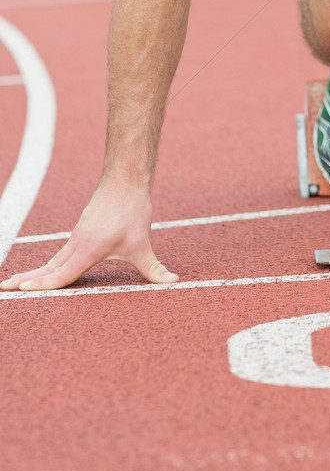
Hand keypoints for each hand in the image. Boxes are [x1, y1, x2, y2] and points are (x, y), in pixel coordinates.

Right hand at [0, 181, 178, 290]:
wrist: (126, 179)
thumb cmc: (131, 210)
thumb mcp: (143, 243)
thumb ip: (154, 268)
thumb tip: (173, 281)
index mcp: (87, 249)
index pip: (60, 273)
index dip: (42, 284)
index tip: (22, 290)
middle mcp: (77, 243)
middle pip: (48, 267)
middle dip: (27, 279)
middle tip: (6, 289)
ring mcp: (77, 236)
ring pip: (53, 259)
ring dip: (36, 271)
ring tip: (18, 282)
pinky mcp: (81, 230)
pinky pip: (61, 252)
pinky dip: (49, 263)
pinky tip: (46, 269)